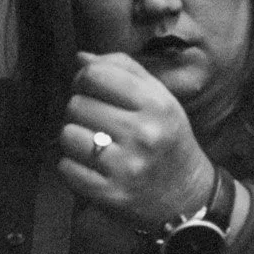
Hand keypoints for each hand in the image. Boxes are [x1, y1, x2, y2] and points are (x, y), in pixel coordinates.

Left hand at [58, 52, 215, 228]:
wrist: (186, 196)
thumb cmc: (166, 138)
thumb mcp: (159, 98)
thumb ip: (123, 70)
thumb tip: (80, 58)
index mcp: (156, 104)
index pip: (96, 75)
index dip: (85, 79)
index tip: (92, 91)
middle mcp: (143, 134)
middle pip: (77, 104)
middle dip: (80, 111)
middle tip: (95, 122)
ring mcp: (127, 167)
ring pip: (67, 135)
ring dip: (74, 139)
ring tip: (92, 144)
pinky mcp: (112, 194)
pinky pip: (67, 169)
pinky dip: (72, 166)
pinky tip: (90, 166)